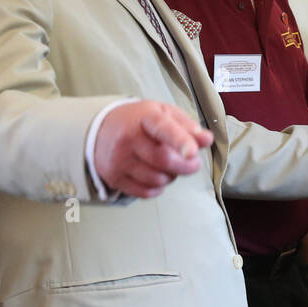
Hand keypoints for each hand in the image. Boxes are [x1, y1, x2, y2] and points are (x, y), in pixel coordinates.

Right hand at [93, 100, 212, 198]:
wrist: (100, 129)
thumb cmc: (140, 121)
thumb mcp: (164, 114)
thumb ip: (188, 126)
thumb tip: (207, 140)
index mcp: (145, 118)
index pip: (163, 129)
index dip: (180, 141)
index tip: (192, 152)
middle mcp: (129, 138)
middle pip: (165, 160)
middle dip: (187, 165)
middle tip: (192, 162)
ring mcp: (119, 159)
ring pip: (157, 179)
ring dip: (171, 176)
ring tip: (169, 166)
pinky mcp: (114, 177)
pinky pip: (145, 192)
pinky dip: (158, 187)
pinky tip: (156, 174)